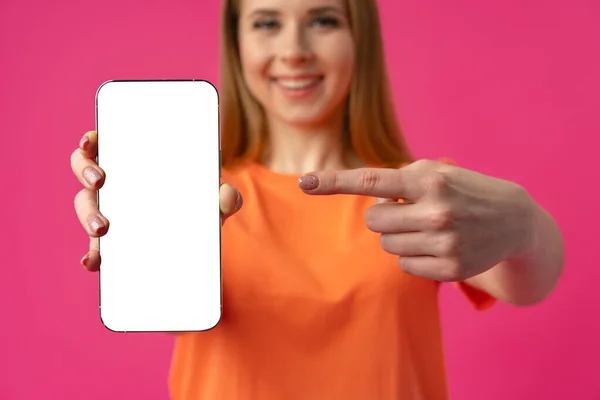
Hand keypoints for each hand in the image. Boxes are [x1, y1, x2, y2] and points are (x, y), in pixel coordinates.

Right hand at [70, 131, 242, 271]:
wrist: (200, 234)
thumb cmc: (200, 201)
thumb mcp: (214, 195)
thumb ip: (225, 195)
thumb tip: (228, 196)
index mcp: (133, 161)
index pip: (103, 142)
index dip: (91, 139)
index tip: (91, 140)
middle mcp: (115, 183)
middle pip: (85, 170)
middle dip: (86, 172)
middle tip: (100, 181)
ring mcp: (109, 212)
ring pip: (86, 207)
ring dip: (88, 216)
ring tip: (102, 228)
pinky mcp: (111, 243)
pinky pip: (95, 248)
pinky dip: (92, 255)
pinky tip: (92, 262)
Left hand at [299, 159, 534, 281]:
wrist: (514, 221)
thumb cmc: (463, 190)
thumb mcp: (436, 172)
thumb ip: (398, 179)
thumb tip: (367, 197)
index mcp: (428, 180)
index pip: (371, 180)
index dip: (333, 182)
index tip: (303, 182)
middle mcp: (436, 211)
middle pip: (374, 219)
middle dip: (385, 215)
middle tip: (411, 211)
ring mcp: (444, 242)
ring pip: (386, 245)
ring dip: (400, 236)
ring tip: (430, 228)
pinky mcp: (450, 269)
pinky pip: (403, 266)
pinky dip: (413, 256)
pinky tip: (438, 246)